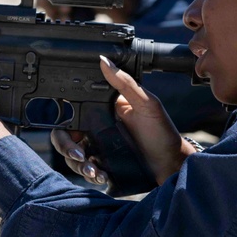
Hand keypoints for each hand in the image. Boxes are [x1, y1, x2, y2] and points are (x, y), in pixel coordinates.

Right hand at [54, 56, 194, 186]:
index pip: (73, 110)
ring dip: (78, 165)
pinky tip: (101, 176)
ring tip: (94, 172)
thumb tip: (104, 60)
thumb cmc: (161, 131)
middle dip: (67, 148)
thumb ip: (125, 83)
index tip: (74, 132)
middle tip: (80, 157)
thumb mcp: (146, 104)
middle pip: (66, 135)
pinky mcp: (102, 163)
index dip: (65, 121)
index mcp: (103, 107)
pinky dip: (90, 174)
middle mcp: (96, 126)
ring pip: (72, 155)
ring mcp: (98, 145)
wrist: (170, 163)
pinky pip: (85, 169)